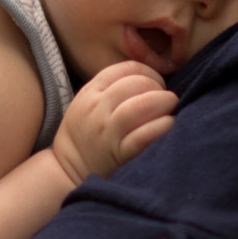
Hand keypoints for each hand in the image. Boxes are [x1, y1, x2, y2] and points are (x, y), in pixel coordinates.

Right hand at [51, 61, 176, 181]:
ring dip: (164, 104)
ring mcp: (107, 131)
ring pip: (142, 105)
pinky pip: (144, 135)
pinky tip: (169, 125)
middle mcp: (97, 108)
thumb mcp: (87, 102)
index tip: (157, 85)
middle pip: (138, 83)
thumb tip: (150, 80)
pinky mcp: (118, 153)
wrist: (66, 169)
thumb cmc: (83, 133)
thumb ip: (111, 88)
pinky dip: (162, 127)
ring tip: (171, 110)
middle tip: (166, 100)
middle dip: (159, 89)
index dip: (150, 73)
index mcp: (91, 91)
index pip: (128, 69)